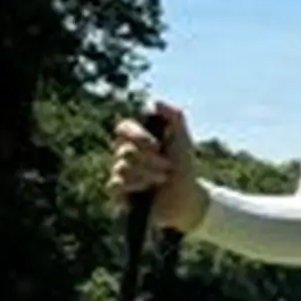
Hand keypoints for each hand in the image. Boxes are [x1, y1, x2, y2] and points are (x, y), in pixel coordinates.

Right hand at [109, 100, 204, 230]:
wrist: (187, 198)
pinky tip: (146, 190)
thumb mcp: (183, 140)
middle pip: (124, 151)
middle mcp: (125, 154)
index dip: (138, 137)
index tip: (157, 146)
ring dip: (146, 175)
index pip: (123, 128)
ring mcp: (121, 173)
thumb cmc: (184, 168)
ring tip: (161, 180)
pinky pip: (113, 185)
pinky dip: (133, 187)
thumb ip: (175, 117)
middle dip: (150, 161)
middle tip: (168, 168)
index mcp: (137, 138)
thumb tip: (155, 102)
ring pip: (120, 169)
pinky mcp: (119, 193)